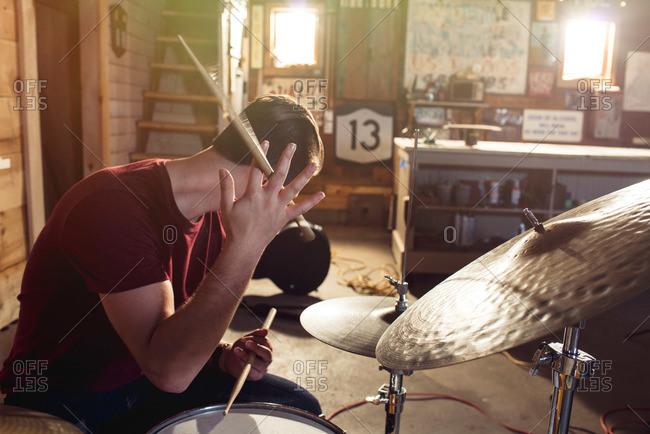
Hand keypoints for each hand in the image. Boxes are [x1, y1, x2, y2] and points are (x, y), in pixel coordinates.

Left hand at [218, 329, 272, 380]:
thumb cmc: (242, 347)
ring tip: (236, 351)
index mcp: (267, 348)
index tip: (243, 339)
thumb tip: (266, 330)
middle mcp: (267, 359)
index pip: (266, 342)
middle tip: (245, 344)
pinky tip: (237, 359)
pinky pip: (252, 371)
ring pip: (258, 363)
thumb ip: (256, 335)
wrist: (232, 359)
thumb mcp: (247, 339)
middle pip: (267, 353)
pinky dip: (244, 365)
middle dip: (256, 348)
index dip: (256, 339)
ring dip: (246, 356)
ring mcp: (263, 368)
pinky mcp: (256, 376)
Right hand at [219, 142, 323, 256]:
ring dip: (305, 176)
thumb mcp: (226, 207)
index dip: (260, 155)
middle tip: (292, 145)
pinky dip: (312, 202)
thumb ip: (226, 188)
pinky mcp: (284, 217)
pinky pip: (301, 209)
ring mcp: (278, 208)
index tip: (265, 142)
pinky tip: (322, 194)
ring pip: (294, 189)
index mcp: (252, 195)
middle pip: (278, 175)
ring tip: (314, 164)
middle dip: (286, 158)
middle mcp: (267, 199)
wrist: (244, 247)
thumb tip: (222, 170)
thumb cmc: (234, 227)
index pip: (256, 170)